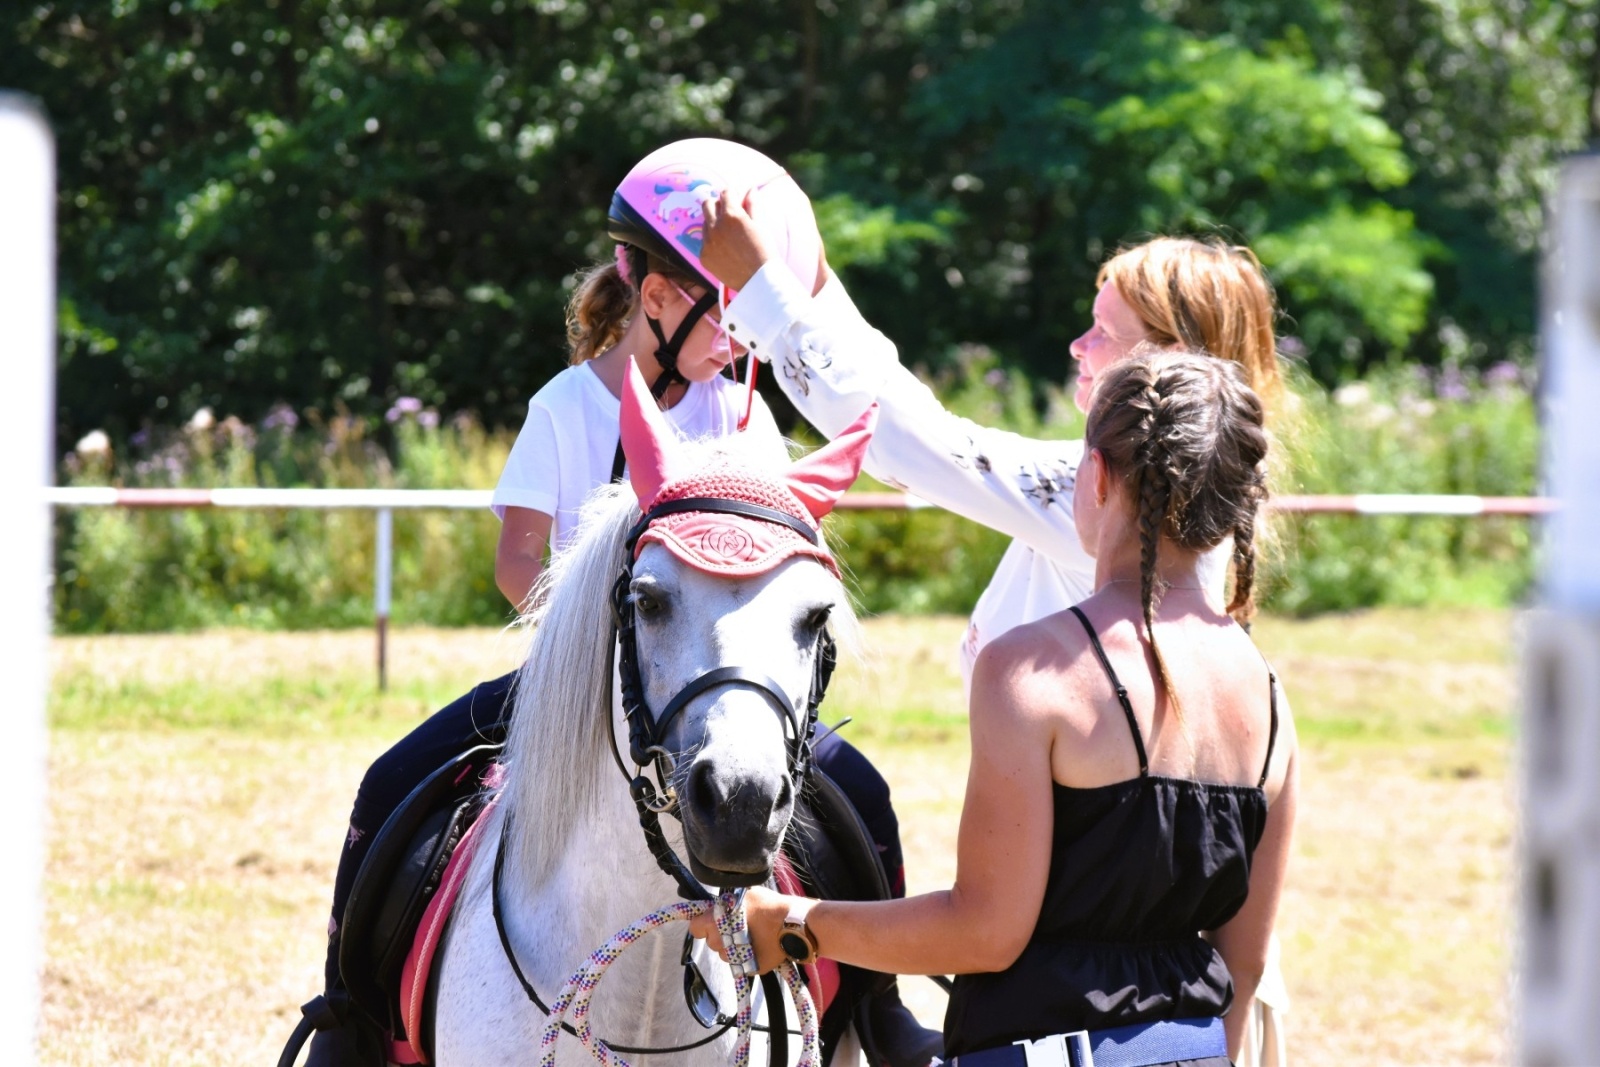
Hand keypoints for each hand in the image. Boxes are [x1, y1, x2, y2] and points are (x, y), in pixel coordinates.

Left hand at [687, 885, 806, 975]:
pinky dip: (746, 956)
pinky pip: (741, 962)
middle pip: (711, 942)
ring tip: (749, 936)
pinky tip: (758, 945)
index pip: (695, 928)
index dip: (702, 924)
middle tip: (735, 926)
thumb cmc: (767, 905)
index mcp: (714, 923)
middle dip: (719, 935)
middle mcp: (720, 944)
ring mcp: (734, 959)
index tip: (711, 921)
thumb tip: (718, 904)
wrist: (792, 924)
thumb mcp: (742, 894)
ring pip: (726, 954)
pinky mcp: (749, 969)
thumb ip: (726, 902)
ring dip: (732, 947)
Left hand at [699, 189, 770, 292]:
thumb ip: (752, 205)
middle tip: (728, 213)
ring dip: (714, 224)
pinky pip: (704, 243)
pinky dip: (713, 243)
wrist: (758, 281)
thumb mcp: (760, 225)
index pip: (725, 193)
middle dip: (717, 204)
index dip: (732, 195)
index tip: (736, 200)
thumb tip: (750, 189)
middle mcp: (716, 226)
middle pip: (707, 204)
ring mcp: (707, 242)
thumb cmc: (764, 251)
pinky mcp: (703, 256)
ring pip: (705, 223)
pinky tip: (726, 251)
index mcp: (732, 215)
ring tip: (730, 236)